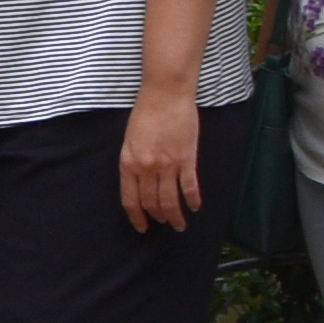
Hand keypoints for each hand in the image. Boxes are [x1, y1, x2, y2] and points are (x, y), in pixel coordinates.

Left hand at [118, 93, 206, 233]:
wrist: (165, 95)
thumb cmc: (146, 113)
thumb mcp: (130, 140)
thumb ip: (133, 163)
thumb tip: (140, 184)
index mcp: (128, 163)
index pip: (130, 199)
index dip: (136, 217)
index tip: (142, 227)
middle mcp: (146, 168)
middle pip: (152, 203)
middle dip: (158, 217)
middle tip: (164, 223)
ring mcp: (167, 165)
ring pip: (170, 201)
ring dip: (175, 217)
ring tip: (179, 224)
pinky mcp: (186, 159)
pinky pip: (190, 188)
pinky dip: (193, 201)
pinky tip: (195, 207)